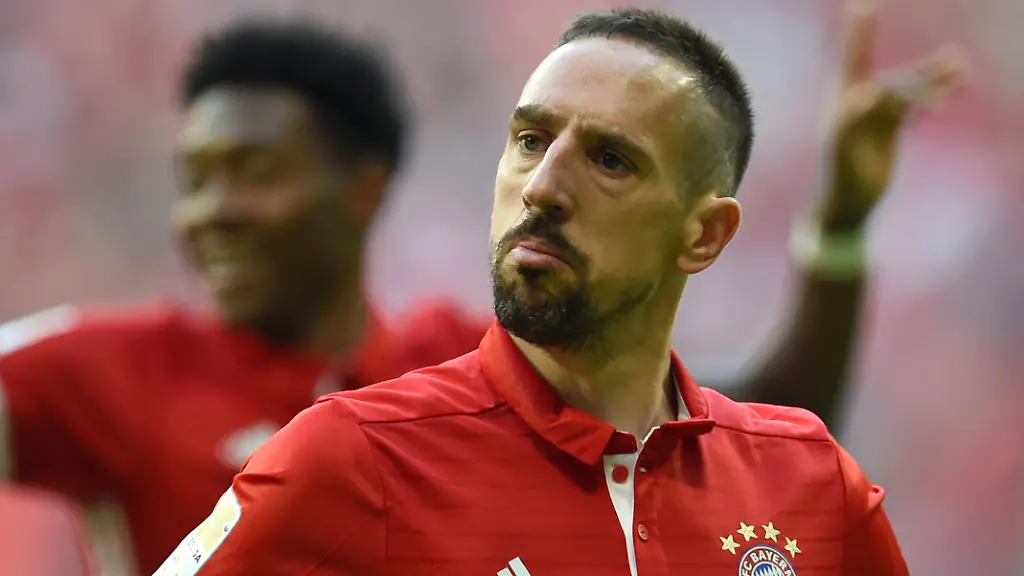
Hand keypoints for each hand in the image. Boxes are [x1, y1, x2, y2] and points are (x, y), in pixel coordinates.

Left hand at [818, 1, 968, 231]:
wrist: (848, 201)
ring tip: (963, 66)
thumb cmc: (839, 174)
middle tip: (956, 62)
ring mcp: (877, 114)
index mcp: (843, 99)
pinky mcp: (890, 128)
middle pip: (897, 78)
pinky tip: (958, 88)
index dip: (860, 32)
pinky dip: (935, 97)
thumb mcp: (845, 145)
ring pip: (912, 89)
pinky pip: (916, 106)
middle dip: (926, 71)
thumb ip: (858, 117)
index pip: (855, 58)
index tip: (864, 5)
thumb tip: (875, 91)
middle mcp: (861, 101)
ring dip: (936, 78)